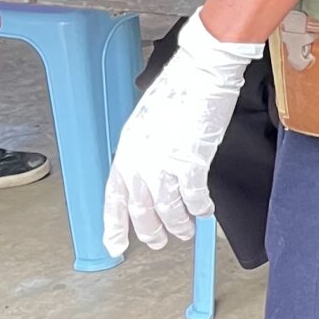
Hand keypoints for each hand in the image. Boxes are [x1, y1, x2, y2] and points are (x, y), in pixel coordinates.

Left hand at [101, 13, 263, 254]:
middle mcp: (141, 161)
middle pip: (140, 210)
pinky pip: (194, 198)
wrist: (201, 74)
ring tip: (186, 230)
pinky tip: (205, 210)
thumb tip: (152, 173)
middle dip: (150, 231)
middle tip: (160, 241)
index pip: (114, 196)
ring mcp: (165, 164)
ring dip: (178, 225)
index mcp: (127, 149)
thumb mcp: (148, 122)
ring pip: (168, 210)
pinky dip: (200, 208)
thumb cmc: (178, 90)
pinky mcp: (192, 163)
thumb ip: (145, 150)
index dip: (113, 225)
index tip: (115, 245)